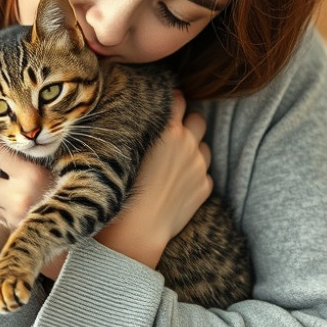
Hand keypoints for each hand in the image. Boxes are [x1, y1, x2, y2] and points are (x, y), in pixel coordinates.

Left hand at [0, 121, 66, 278]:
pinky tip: (14, 225)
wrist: (69, 240)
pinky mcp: (4, 235)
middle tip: (17, 195)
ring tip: (19, 211)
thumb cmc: (59, 201)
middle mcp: (22, 195)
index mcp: (34, 175)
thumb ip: (22, 164)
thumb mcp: (47, 177)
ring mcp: (11, 218)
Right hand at [96, 91, 212, 266]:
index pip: (179, 99)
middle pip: (198, 118)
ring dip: (194, 149)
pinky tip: (176, 185)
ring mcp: (199, 165)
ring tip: (174, 163)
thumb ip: (141, 129)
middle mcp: (188, 143)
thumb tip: (144, 118)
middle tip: (172, 135)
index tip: (166, 107)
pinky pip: (205, 173)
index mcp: (168, 129)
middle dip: (188, 123)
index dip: (172, 102)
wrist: (138, 228)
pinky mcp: (205, 186)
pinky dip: (194, 175)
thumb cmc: (121, 187)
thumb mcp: (126, 149)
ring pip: (204, 145)